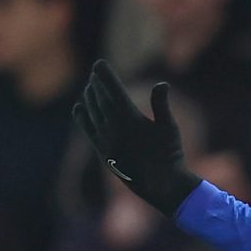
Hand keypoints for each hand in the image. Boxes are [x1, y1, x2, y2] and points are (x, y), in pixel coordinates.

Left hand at [74, 59, 199, 216]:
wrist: (159, 186)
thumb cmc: (169, 156)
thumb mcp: (170, 128)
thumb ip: (161, 104)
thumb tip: (162, 83)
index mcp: (130, 118)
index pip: (112, 89)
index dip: (104, 74)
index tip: (99, 63)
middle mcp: (114, 127)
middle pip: (100, 98)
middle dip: (97, 83)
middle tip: (96, 73)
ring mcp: (106, 140)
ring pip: (93, 112)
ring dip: (90, 97)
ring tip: (90, 88)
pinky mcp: (103, 152)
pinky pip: (88, 130)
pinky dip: (82, 117)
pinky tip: (80, 107)